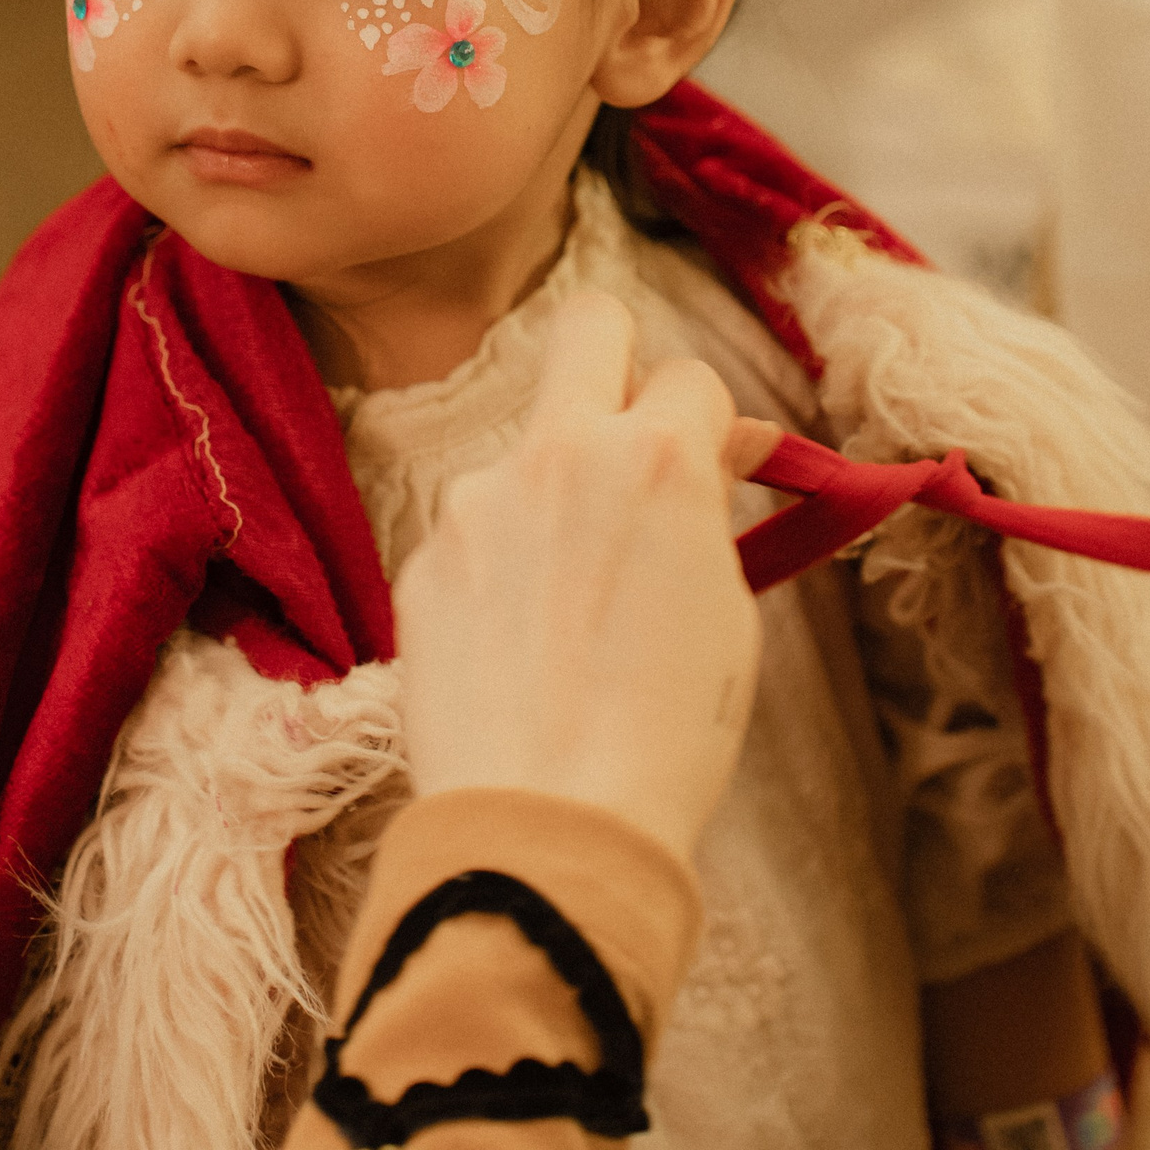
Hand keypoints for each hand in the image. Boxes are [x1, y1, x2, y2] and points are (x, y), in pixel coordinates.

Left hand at [394, 290, 771, 867]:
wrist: (549, 822)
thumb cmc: (665, 735)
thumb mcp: (728, 613)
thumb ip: (708, 510)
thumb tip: (712, 454)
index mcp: (654, 459)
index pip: (691, 376)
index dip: (710, 425)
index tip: (715, 468)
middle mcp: (558, 454)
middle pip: (590, 326)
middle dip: (619, 354)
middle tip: (630, 425)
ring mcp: (476, 502)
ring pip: (525, 453)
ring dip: (552, 496)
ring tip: (571, 610)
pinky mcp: (422, 560)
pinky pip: (474, 534)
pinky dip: (499, 569)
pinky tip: (517, 649)